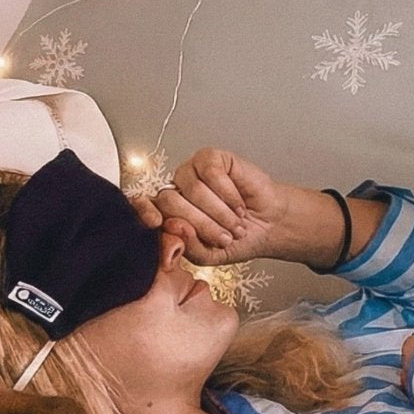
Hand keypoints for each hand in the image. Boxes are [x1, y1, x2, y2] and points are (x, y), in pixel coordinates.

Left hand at [130, 147, 289, 266]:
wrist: (270, 226)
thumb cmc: (239, 239)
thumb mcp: (209, 254)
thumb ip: (188, 245)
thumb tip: (173, 226)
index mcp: (168, 213)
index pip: (144, 206)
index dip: (145, 212)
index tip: (155, 223)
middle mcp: (177, 190)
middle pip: (170, 201)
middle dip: (201, 224)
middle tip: (223, 236)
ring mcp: (192, 172)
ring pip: (191, 189)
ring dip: (220, 212)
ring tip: (235, 222)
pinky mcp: (211, 159)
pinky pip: (211, 173)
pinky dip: (228, 194)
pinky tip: (239, 203)